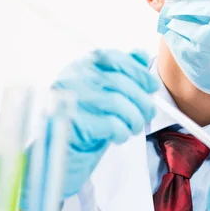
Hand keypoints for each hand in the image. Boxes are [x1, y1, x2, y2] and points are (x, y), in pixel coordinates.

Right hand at [20, 49, 158, 210]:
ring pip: (118, 103)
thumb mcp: (103, 93)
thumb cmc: (84, 122)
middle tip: (148, 114)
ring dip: (134, 118)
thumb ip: (121, 72)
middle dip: (142, 100)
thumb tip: (141, 54)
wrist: (57, 156)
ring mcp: (71, 100)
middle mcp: (73, 78)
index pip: (113, 58)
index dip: (138, 71)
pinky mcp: (75, 124)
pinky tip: (119, 136)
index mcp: (80, 66)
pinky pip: (111, 124)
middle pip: (119, 82)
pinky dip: (122, 131)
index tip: (152, 85)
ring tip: (133, 127)